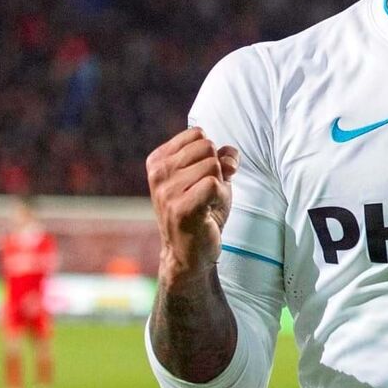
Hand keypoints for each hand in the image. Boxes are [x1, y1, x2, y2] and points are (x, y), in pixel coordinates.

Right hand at [146, 127, 239, 286]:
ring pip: (213, 166)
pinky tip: (209, 212)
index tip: (201, 177)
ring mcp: (166, 191)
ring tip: (207, 204)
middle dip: (217, 170)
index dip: (211, 155)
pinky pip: (214, 184)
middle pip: (207, 147)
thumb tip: (230, 157)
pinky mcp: (180, 208)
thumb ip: (222, 158)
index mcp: (158, 160)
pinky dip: (221, 197)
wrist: (189, 253)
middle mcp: (158, 173)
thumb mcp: (212, 176)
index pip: (198, 134)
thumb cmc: (201, 210)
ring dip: (220, 186)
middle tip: (206, 193)